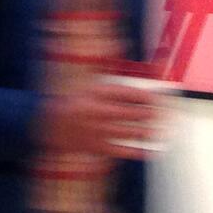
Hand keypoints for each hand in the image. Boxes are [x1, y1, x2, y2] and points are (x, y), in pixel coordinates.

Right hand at [41, 80, 159, 159]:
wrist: (49, 125)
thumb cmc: (73, 104)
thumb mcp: (89, 86)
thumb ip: (112, 81)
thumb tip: (125, 60)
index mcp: (96, 95)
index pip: (129, 93)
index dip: (147, 95)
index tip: (157, 96)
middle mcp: (98, 112)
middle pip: (133, 113)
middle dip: (152, 114)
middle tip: (163, 114)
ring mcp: (98, 131)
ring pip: (129, 132)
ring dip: (148, 132)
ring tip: (160, 131)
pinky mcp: (96, 147)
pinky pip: (121, 151)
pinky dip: (137, 152)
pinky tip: (149, 151)